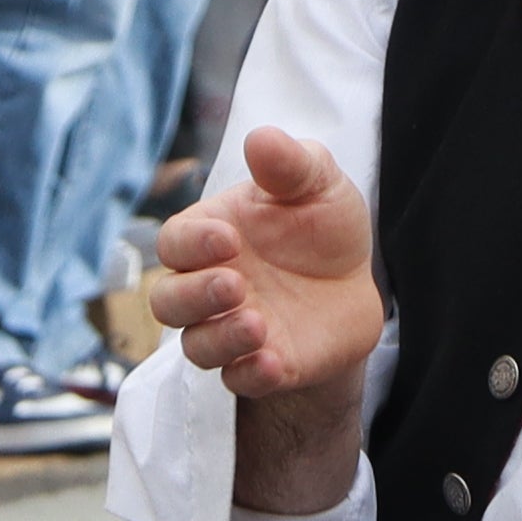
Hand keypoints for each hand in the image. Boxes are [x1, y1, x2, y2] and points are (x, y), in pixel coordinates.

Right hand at [147, 123, 384, 514]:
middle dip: (195, 295)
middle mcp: (207, 289)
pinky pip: (238, 381)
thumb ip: (289, 164)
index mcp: (208, 238)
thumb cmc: (319, 227)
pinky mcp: (260, 367)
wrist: (354, 285)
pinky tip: (273, 362)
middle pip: (167, 302)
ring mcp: (230, 331)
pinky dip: (250, 374)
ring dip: (221, 338)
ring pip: (197, 346)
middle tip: (236, 284)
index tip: (228, 238)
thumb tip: (261, 139)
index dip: (193, 243)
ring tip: (258, 323)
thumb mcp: (318, 184)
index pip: (175, 243)